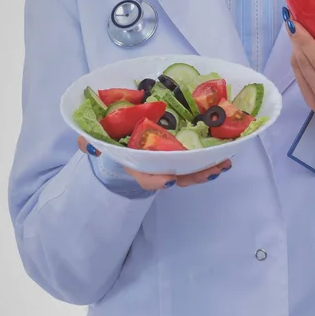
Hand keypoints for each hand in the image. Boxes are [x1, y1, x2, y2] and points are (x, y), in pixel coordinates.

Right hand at [77, 136, 231, 189]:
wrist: (118, 134)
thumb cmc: (110, 136)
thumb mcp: (94, 137)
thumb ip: (89, 140)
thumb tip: (89, 145)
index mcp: (134, 164)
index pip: (145, 177)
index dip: (156, 181)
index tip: (169, 180)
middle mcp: (155, 166)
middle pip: (176, 177)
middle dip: (194, 176)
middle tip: (211, 171)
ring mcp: (169, 161)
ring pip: (190, 171)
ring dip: (208, 169)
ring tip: (224, 164)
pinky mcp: (181, 152)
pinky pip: (197, 160)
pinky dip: (211, 159)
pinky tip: (225, 155)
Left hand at [287, 18, 314, 172]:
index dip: (304, 40)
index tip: (294, 23)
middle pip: (304, 64)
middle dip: (296, 42)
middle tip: (292, 21)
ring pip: (299, 72)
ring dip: (295, 52)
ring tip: (294, 33)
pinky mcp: (312, 108)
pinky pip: (301, 81)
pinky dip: (298, 65)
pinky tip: (300, 53)